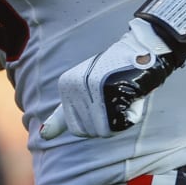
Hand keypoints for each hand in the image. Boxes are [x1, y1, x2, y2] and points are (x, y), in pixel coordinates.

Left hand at [39, 18, 174, 138]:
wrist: (142, 49)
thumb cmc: (114, 74)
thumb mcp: (83, 92)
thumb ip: (62, 116)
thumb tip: (42, 135)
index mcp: (66, 85)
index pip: (76, 129)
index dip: (95, 122)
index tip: (105, 101)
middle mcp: (75, 86)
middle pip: (91, 131)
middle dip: (108, 122)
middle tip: (117, 97)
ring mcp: (93, 88)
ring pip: (106, 129)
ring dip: (121, 119)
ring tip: (124, 95)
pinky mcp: (112, 90)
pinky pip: (122, 122)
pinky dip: (132, 115)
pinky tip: (134, 97)